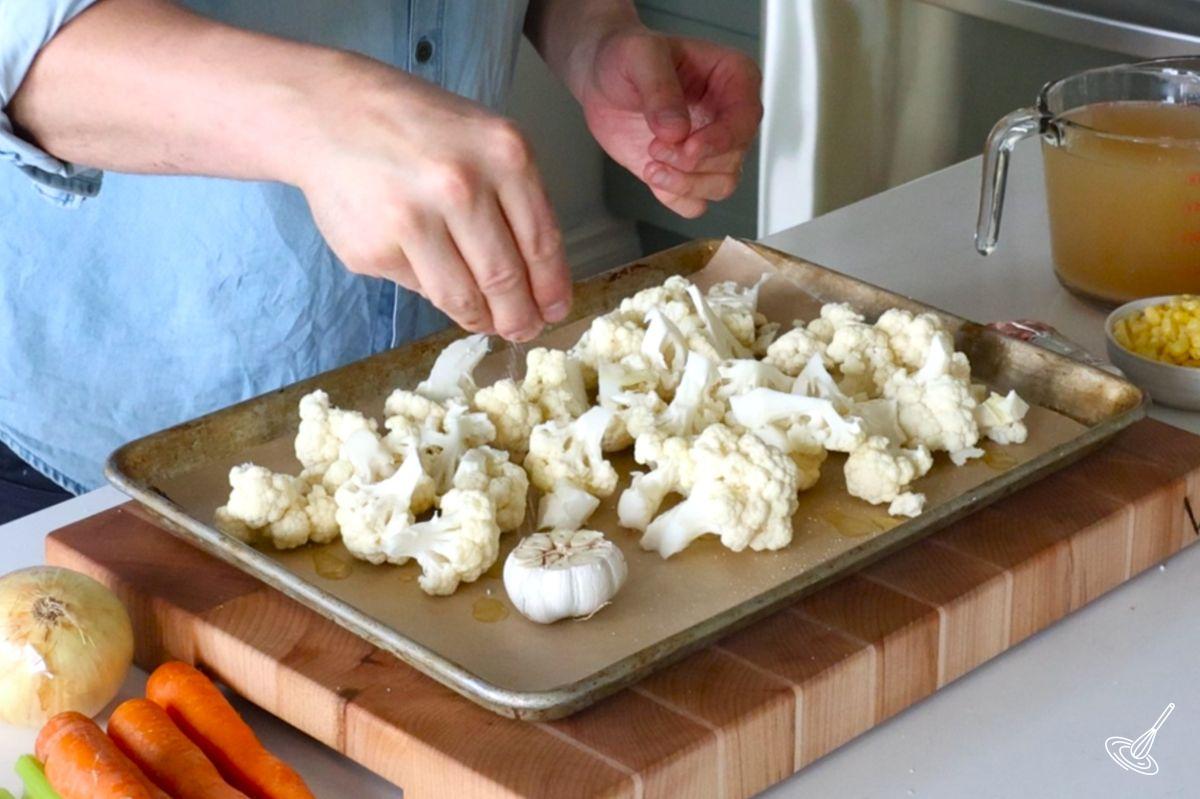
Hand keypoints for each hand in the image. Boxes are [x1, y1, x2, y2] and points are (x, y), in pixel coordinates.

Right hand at [294, 58, 570, 340]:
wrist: (330, 111)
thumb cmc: (418, 128)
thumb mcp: (484, 141)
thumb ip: (514, 201)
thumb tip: (535, 281)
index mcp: (503, 155)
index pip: (541, 243)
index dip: (551, 288)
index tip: (555, 310)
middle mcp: (461, 186)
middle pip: (505, 278)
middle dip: (520, 317)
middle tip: (524, 330)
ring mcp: (413, 220)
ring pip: (463, 296)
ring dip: (482, 319)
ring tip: (488, 322)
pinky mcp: (375, 248)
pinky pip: (421, 288)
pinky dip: (435, 292)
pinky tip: (435, 274)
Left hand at [572, 28, 762, 217]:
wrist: (601, 80)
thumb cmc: (627, 58)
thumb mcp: (640, 56)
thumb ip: (660, 89)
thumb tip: (676, 130)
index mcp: (733, 79)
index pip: (746, 119)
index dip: (721, 140)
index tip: (688, 146)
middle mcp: (729, 117)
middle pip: (734, 158)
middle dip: (692, 162)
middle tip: (655, 147)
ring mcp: (711, 148)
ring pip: (721, 186)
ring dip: (684, 183)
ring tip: (651, 163)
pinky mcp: (689, 172)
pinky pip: (696, 203)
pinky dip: (674, 197)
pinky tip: (652, 174)